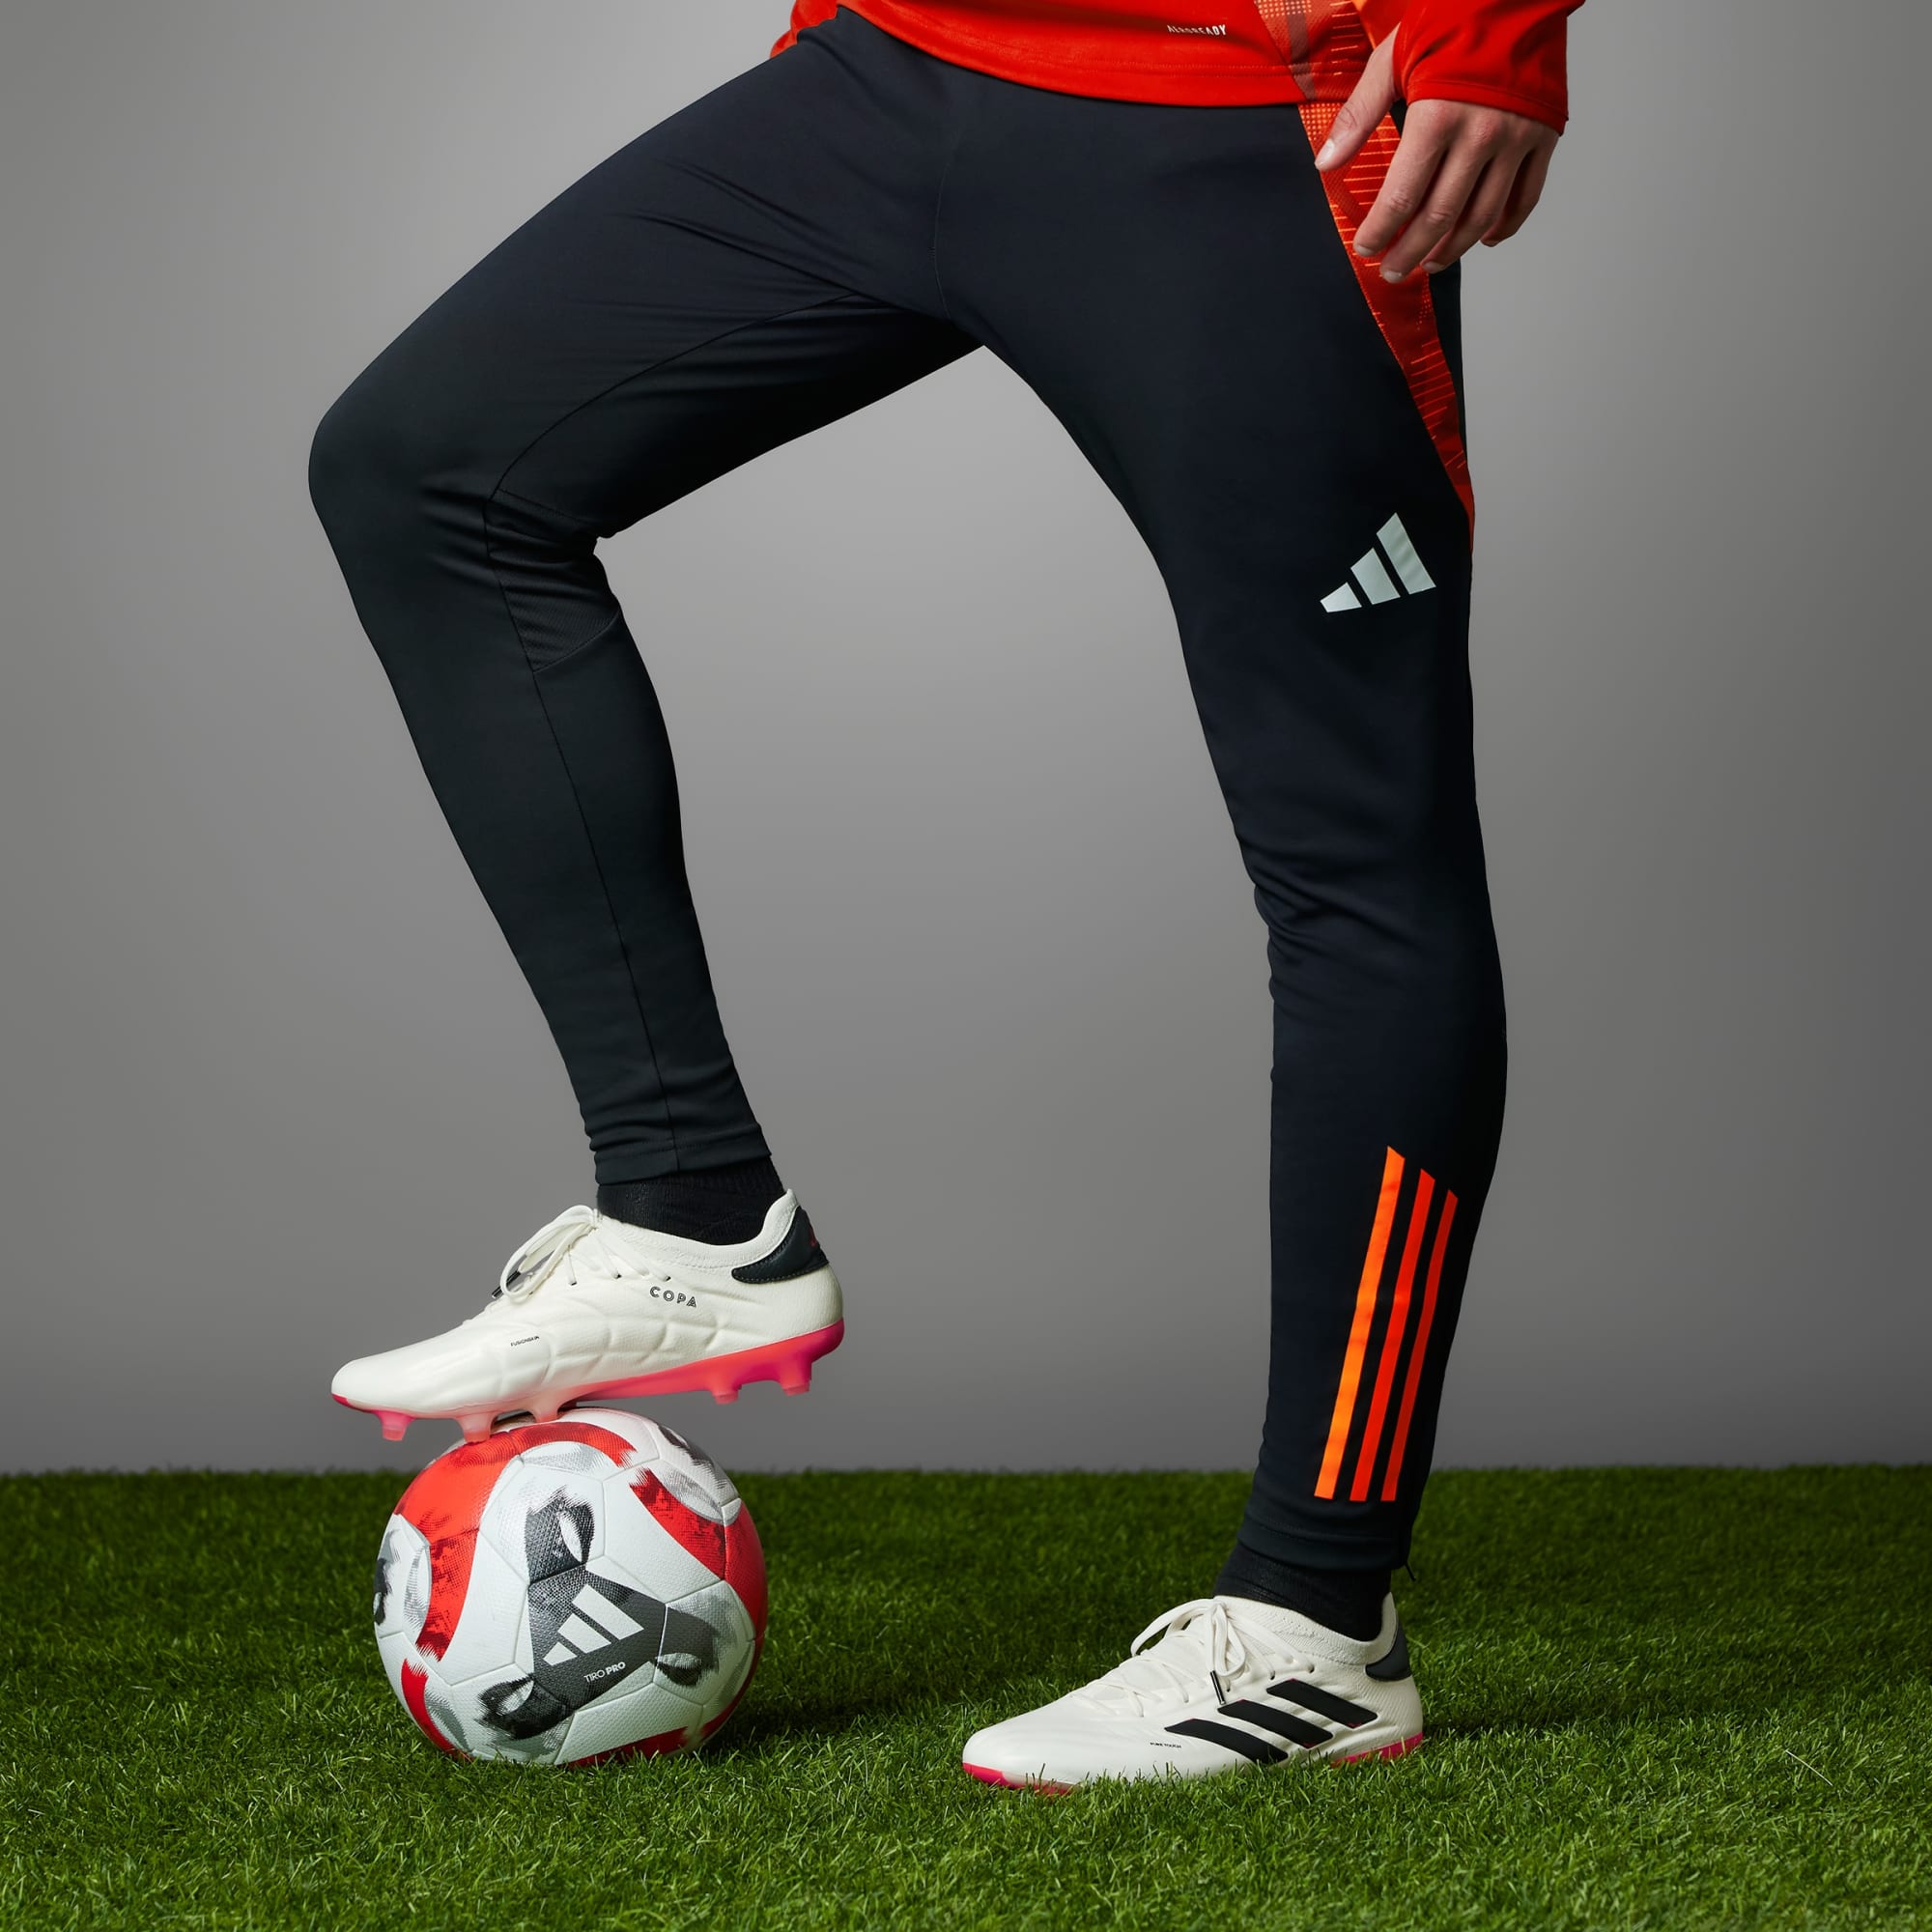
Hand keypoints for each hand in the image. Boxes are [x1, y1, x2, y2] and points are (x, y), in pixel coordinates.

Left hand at [1314, 32, 1558, 282]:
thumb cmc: (1453, 17)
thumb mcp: (1392, 59)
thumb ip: (1359, 115)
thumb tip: (1325, 163)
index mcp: (1439, 116)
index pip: (1402, 196)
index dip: (1381, 230)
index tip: (1366, 248)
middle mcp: (1481, 135)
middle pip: (1440, 217)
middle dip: (1411, 252)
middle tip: (1393, 270)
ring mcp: (1517, 139)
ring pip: (1482, 217)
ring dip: (1453, 249)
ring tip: (1430, 263)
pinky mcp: (1544, 137)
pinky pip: (1524, 198)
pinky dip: (1503, 226)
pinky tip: (1482, 240)